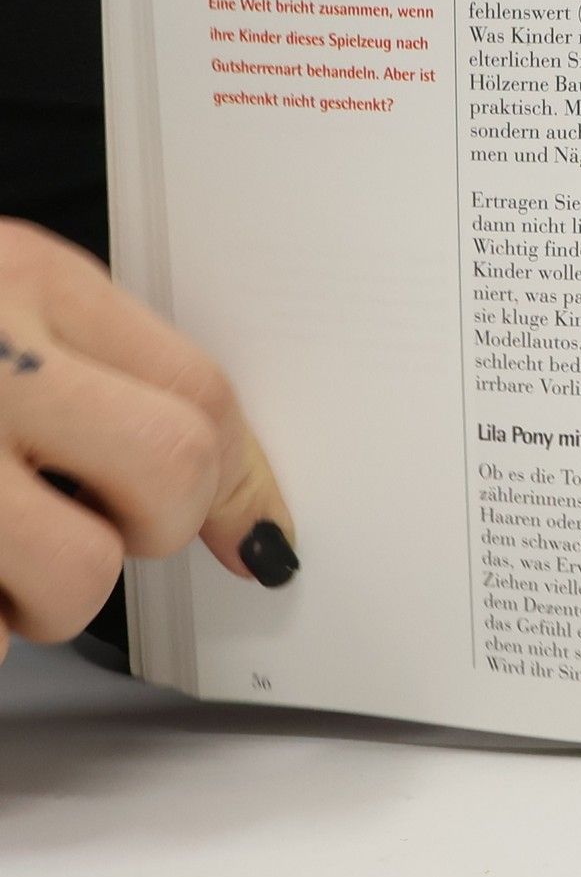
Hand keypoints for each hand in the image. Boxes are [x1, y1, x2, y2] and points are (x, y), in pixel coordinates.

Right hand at [0, 220, 296, 659]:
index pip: (199, 389)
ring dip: (35, 597)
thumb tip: (217, 486)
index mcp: (26, 279)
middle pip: (172, 472)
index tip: (259, 535)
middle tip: (75, 520)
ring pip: (76, 575)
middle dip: (145, 525)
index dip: (241, 481)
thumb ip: (85, 363)